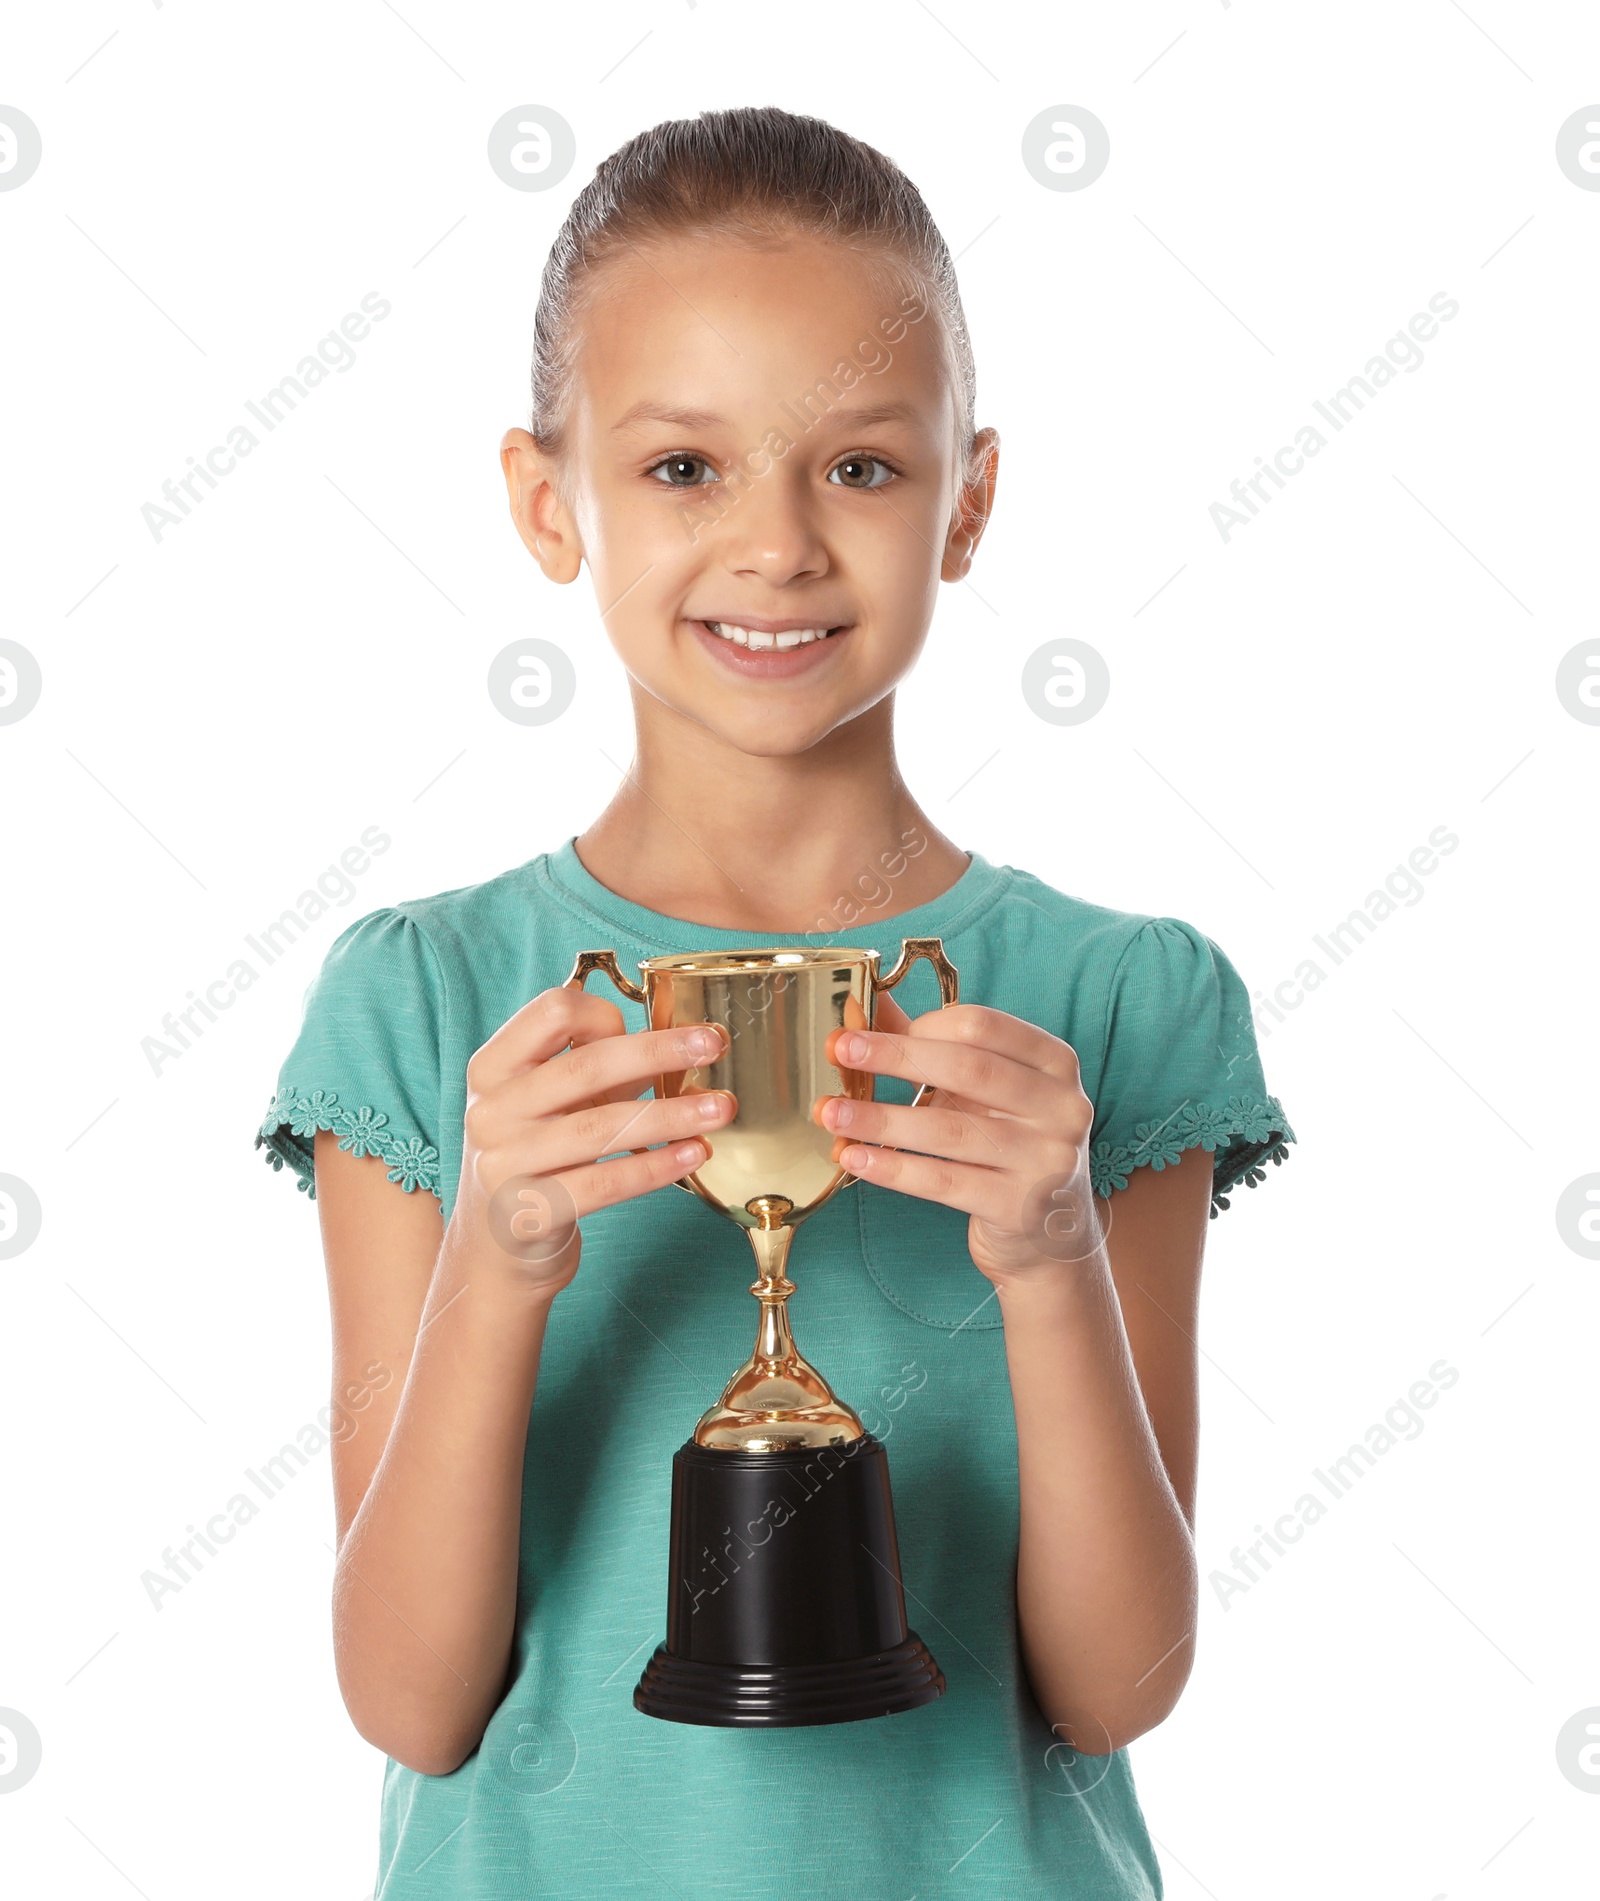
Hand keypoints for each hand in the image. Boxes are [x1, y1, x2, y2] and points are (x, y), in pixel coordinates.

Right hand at [447, 987, 736, 1298]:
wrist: (498, 1242)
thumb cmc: (539, 1154)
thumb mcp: (555, 1101)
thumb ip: (601, 1068)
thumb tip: (681, 1043)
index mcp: (493, 1067)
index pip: (553, 1012)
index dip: (607, 1014)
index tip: (649, 1027)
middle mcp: (489, 1111)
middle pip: (585, 1065)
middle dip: (659, 1052)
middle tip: (714, 1045)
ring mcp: (503, 1164)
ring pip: (600, 1128)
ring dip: (670, 1115)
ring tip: (718, 1109)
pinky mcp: (528, 1215)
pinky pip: (603, 1184)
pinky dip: (654, 1168)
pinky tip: (692, 1155)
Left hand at [813, 990, 1103, 1286]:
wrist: (1052, 1235)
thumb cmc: (1010, 1145)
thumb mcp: (984, 1092)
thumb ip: (931, 1047)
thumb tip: (863, 1009)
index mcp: (1055, 1062)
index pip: (983, 1026)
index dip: (921, 1025)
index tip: (871, 1031)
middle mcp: (1062, 1107)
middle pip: (968, 1068)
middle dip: (895, 1057)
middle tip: (840, 1050)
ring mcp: (1045, 1160)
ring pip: (949, 1130)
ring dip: (880, 1119)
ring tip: (831, 1113)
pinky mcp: (1019, 1209)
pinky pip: (943, 1183)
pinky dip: (893, 1169)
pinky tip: (855, 1158)